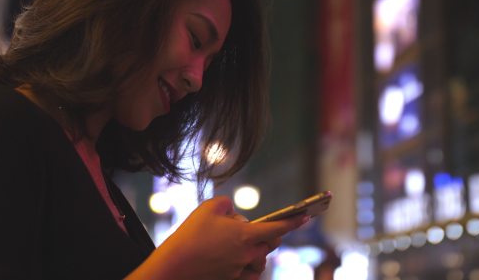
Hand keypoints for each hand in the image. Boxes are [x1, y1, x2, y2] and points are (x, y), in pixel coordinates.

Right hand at [145, 196, 307, 279]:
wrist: (172, 267)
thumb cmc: (189, 235)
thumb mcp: (208, 208)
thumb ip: (227, 205)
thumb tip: (236, 215)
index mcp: (245, 235)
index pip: (277, 227)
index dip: (293, 221)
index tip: (306, 216)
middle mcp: (247, 254)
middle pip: (270, 244)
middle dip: (269, 235)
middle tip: (257, 228)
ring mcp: (240, 270)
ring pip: (260, 261)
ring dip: (257, 252)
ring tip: (242, 244)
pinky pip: (249, 275)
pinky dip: (249, 267)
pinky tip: (241, 261)